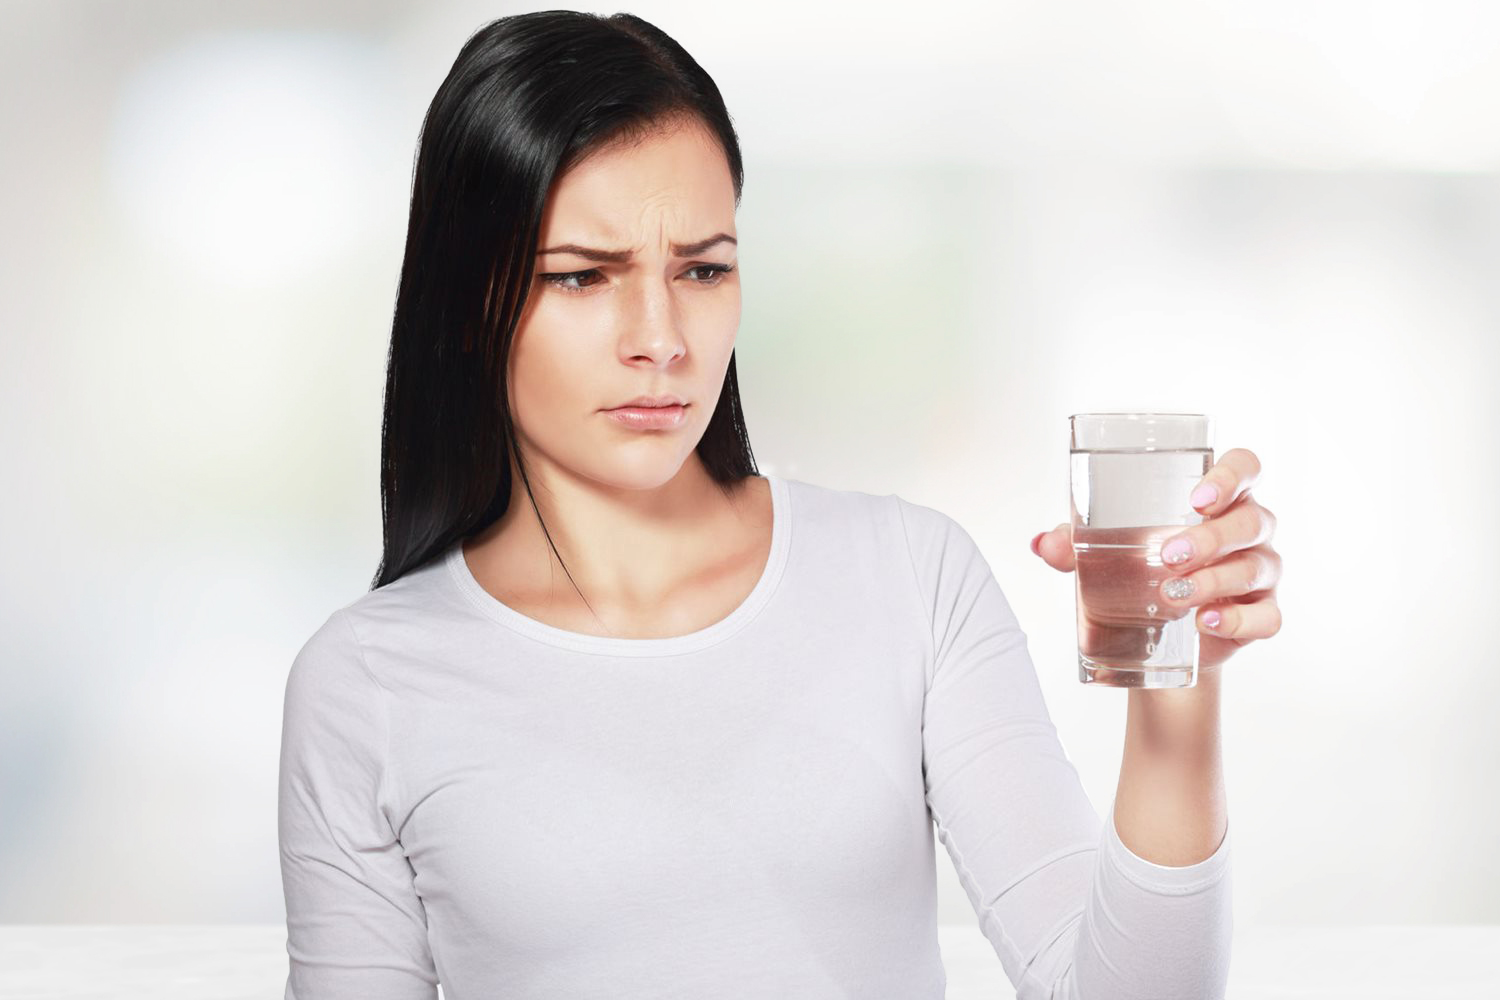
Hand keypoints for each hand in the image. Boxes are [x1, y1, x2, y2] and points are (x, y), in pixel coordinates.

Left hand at [1030, 447, 1282, 669]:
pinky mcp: (1263, 613)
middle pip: (1251, 520)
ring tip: (1174, 596)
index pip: (1245, 467)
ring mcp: (1262, 571)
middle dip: (1210, 537)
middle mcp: (1250, 529)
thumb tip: (1041, 544)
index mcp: (1220, 498)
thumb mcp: (1107, 552)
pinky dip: (1239, 620)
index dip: (1230, 475)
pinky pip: (1267, 617)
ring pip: (1256, 567)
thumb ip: (1076, 544)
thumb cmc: (1142, 570)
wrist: (1160, 636)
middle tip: (1168, 555)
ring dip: (1215, 580)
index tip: (1197, 498)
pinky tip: (1206, 623)